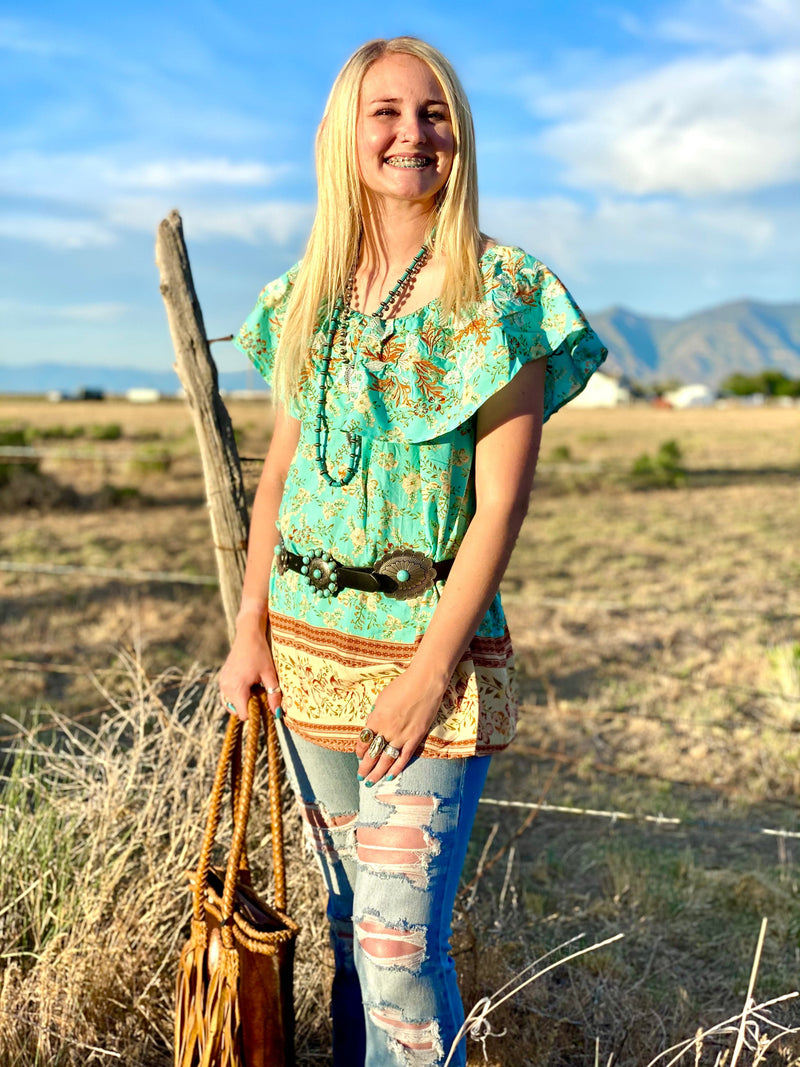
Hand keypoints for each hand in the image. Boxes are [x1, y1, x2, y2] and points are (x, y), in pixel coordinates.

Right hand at [218, 618, 281, 721]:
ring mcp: (222, 683)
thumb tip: (278, 713)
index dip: (255, 713)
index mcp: (237, 688)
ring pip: (230, 705)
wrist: (247, 635)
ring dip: (242, 702)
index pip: (243, 714)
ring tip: (254, 689)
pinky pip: (226, 696)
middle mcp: (226, 688)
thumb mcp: (270, 674)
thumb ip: (274, 695)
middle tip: (260, 693)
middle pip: (236, 711)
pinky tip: (247, 686)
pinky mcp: (221, 679)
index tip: (264, 704)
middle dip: (249, 707)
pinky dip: (236, 696)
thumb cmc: (260, 653)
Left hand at [354, 662, 448, 785]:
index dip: (359, 750)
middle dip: (365, 767)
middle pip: (372, 754)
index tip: (358, 756)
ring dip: (378, 772)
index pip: (363, 740)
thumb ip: (376, 714)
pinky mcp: (416, 737)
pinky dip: (397, 767)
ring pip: (387, 759)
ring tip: (371, 781)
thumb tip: (372, 726)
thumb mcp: (382, 698)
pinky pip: (404, 756)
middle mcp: (387, 730)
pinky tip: (390, 775)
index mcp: (376, 718)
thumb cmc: (402, 686)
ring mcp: (402, 735)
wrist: (424, 682)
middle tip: (361, 776)